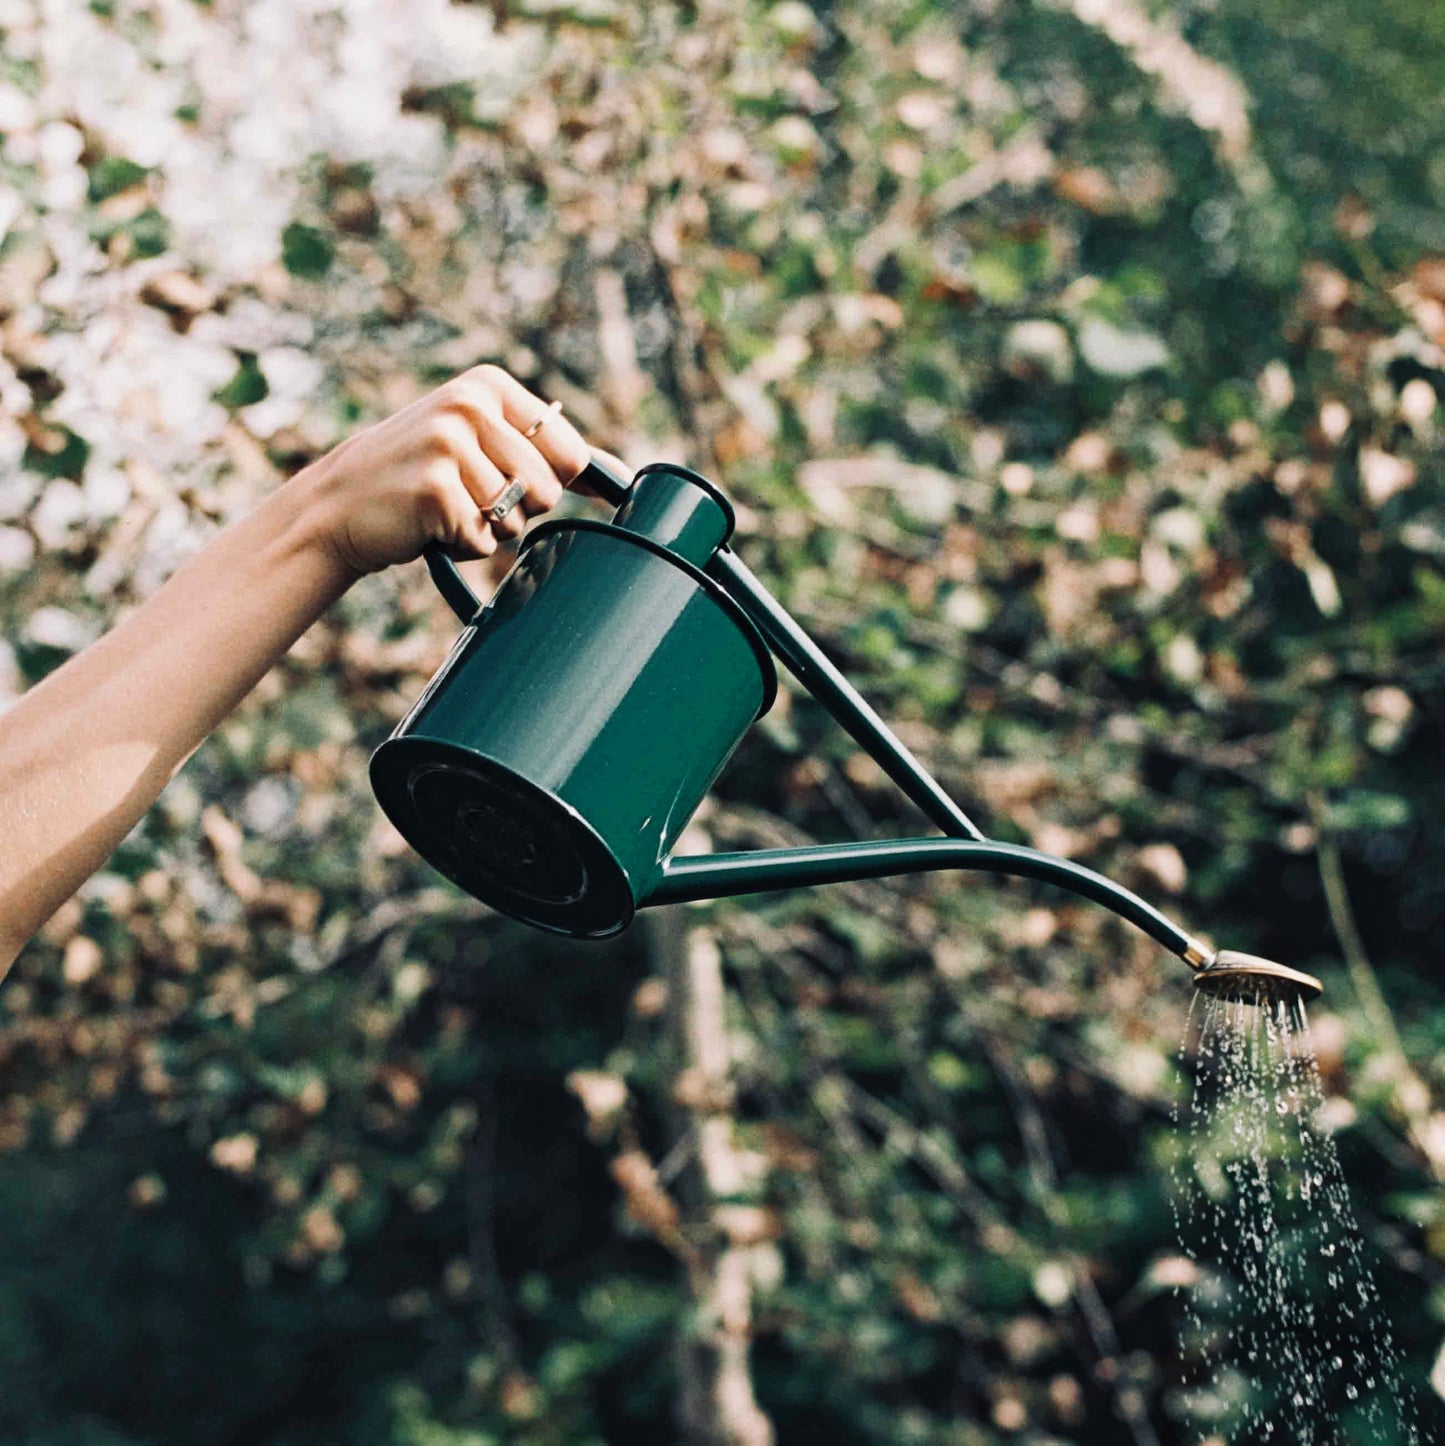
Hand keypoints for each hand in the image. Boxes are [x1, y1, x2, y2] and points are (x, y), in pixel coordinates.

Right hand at [299, 365, 595, 577]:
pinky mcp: (432, 487)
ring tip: (443, 507)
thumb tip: (624, 476)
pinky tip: (426, 524)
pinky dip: (459, 545)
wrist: (338, 504)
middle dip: (514, 511)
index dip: (549, 484)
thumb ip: (545, 451)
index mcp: (489, 386)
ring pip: (515, 520)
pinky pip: (481, 541)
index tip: (510, 482)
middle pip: (548, 491)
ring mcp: (448, 443)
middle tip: (465, 496)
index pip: (570, 453)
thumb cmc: (421, 477)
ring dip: (484, 530)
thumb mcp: (481, 442)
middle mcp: (470, 405)